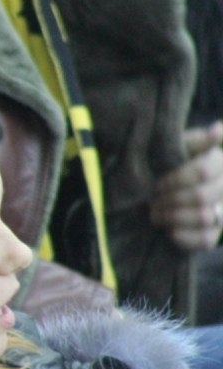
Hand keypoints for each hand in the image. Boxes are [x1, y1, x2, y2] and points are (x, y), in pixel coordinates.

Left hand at [151, 121, 222, 251]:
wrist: (162, 191)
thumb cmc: (172, 164)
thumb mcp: (181, 146)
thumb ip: (197, 140)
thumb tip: (218, 128)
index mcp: (220, 163)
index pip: (204, 172)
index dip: (177, 179)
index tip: (158, 182)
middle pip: (202, 197)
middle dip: (171, 199)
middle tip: (153, 199)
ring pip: (204, 218)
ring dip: (173, 216)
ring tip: (155, 213)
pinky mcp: (216, 235)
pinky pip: (205, 240)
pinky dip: (183, 236)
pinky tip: (169, 229)